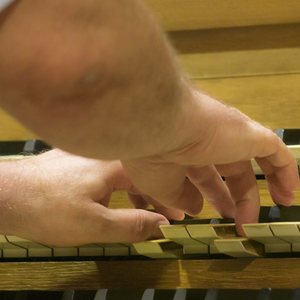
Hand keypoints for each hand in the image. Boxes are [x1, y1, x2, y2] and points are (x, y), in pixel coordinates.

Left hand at [1, 149, 168, 245]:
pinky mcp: (80, 158)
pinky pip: (110, 170)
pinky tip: (118, 198)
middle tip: (166, 215)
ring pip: (127, 171)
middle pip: (143, 173)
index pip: (155, 180)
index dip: (169, 200)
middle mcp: (107, 152)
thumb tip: (162, 225)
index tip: (179, 215)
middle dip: (157, 195)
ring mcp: (92, 153)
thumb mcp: (95, 226)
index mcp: (116, 165)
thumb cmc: (49, 209)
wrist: (9, 195)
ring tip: (145, 210)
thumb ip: (132, 226)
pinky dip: (121, 185)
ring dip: (139, 191)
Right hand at [123, 87, 299, 233]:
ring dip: (260, 189)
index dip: (211, 196)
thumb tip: (195, 209)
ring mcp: (228, 136)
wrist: (161, 126)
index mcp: (185, 152)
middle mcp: (207, 141)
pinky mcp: (247, 133)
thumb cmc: (153, 156)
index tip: (211, 215)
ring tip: (269, 212)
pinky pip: (274, 152)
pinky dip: (284, 172)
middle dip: (235, 199)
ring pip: (253, 161)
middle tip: (240, 221)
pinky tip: (289, 194)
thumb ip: (182, 199)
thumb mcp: (163, 187)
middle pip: (229, 172)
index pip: (204, 176)